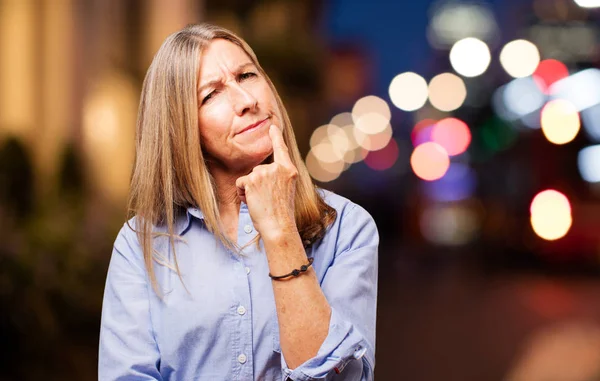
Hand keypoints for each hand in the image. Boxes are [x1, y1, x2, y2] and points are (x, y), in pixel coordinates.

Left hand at [236, 125, 298, 239]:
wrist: (279, 226)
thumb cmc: (281, 213)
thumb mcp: (286, 190)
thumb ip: (279, 177)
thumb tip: (263, 171)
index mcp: (289, 171)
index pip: (281, 149)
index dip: (275, 137)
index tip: (272, 126)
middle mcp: (278, 168)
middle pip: (259, 169)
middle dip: (257, 183)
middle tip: (267, 200)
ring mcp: (265, 172)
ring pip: (249, 177)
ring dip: (250, 190)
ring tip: (261, 202)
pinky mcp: (253, 179)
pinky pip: (241, 183)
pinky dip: (243, 193)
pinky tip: (253, 202)